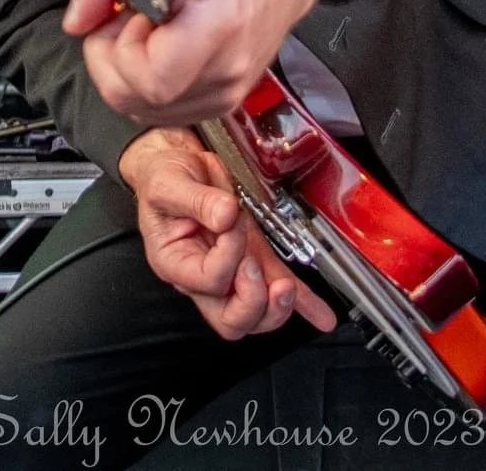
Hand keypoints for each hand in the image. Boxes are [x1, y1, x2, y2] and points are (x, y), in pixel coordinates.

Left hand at [62, 0, 285, 123]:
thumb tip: (78, 21)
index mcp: (221, 23)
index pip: (152, 78)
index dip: (122, 45)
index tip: (128, 11)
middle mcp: (228, 67)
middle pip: (134, 99)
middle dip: (111, 59)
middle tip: (123, 22)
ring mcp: (227, 92)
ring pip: (142, 110)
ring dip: (125, 72)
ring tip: (142, 32)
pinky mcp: (223, 102)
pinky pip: (162, 111)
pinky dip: (145, 82)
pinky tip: (157, 49)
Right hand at [120, 129, 336, 340]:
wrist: (179, 165)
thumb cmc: (164, 178)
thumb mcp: (169, 183)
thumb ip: (197, 199)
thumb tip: (226, 214)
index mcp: (175, 263)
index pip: (209, 280)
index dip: (227, 255)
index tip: (231, 221)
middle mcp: (203, 277)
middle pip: (231, 319)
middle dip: (253, 301)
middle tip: (256, 267)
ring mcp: (232, 272)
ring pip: (257, 315)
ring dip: (277, 308)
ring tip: (286, 287)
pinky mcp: (255, 259)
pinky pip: (278, 288)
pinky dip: (303, 303)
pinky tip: (321, 315)